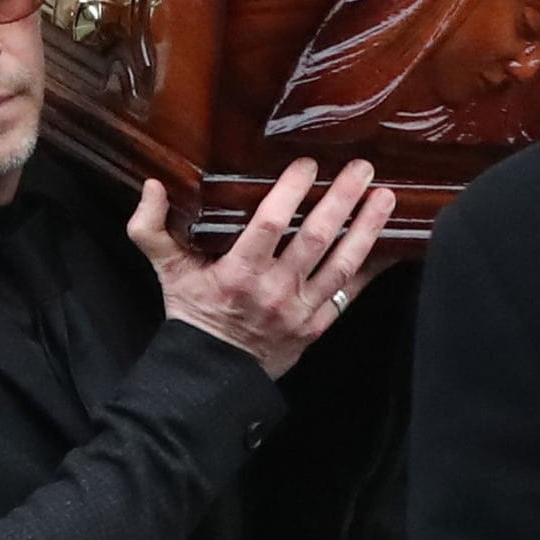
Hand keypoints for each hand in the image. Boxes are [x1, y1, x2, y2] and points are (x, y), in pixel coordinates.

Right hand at [127, 157, 395, 379]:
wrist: (212, 374)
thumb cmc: (192, 314)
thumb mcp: (165, 270)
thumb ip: (150, 229)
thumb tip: (152, 186)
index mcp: (238, 273)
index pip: (270, 224)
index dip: (292, 192)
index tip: (308, 165)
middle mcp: (275, 290)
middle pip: (316, 238)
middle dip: (342, 200)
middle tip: (362, 168)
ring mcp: (301, 309)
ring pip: (342, 264)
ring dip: (367, 228)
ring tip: (385, 197)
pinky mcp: (317, 324)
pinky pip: (350, 293)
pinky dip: (371, 268)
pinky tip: (389, 242)